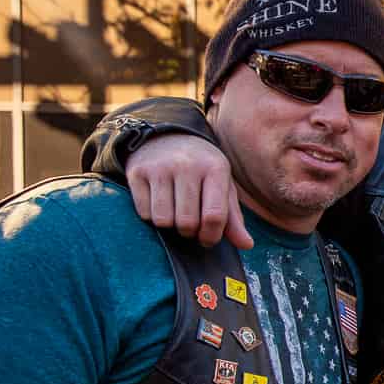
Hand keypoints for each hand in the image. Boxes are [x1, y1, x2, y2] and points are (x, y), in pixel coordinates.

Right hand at [127, 133, 251, 249]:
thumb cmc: (201, 170)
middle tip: (190, 225)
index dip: (211, 236)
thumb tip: (247, 245)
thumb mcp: (222, 186)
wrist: (166, 138)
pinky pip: (144, 213)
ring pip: (163, 220)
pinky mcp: (137, 173)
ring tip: (175, 214)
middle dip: (189, 232)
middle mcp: (187, 165)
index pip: (214, 215)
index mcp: (215, 169)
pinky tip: (158, 203)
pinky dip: (151, 216)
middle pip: (187, 222)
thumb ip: (233, 218)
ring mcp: (160, 168)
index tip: (208, 239)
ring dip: (169, 226)